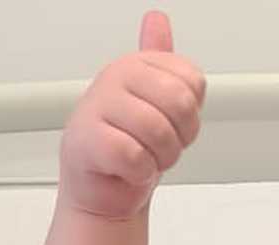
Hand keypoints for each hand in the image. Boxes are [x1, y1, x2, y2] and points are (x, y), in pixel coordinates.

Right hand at [59, 11, 205, 219]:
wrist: (101, 191)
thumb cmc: (130, 147)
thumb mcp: (156, 101)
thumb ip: (164, 63)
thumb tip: (156, 18)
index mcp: (136, 64)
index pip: (191, 82)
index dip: (192, 115)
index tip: (172, 124)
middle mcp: (115, 77)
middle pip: (179, 103)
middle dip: (178, 137)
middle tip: (159, 146)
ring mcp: (97, 105)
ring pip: (157, 130)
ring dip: (159, 158)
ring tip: (143, 158)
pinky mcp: (86, 139)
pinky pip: (133, 155)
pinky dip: (139, 172)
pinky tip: (129, 169)